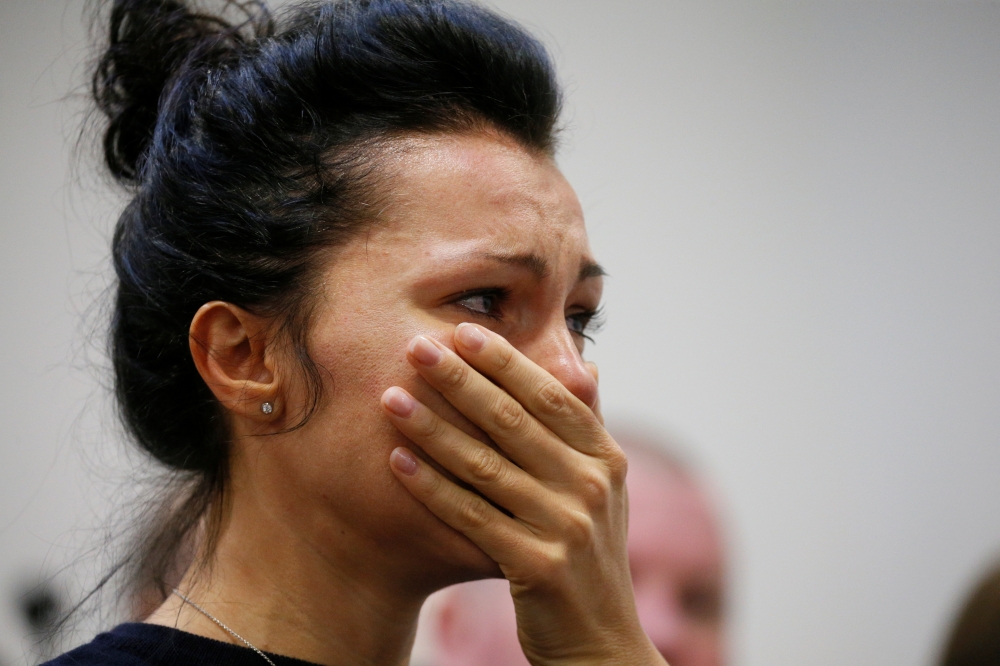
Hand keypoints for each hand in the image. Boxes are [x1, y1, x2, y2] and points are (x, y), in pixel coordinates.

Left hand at [381, 323, 665, 665]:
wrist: (601, 640)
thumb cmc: (590, 554)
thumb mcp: (606, 489)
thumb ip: (590, 427)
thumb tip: (586, 364)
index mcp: (606, 459)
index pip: (550, 396)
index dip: (505, 362)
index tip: (462, 331)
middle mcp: (591, 487)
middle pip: (513, 421)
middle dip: (459, 380)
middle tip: (415, 347)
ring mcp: (566, 528)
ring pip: (484, 465)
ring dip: (432, 427)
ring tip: (390, 398)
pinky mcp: (535, 566)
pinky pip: (470, 516)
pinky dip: (431, 487)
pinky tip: (396, 461)